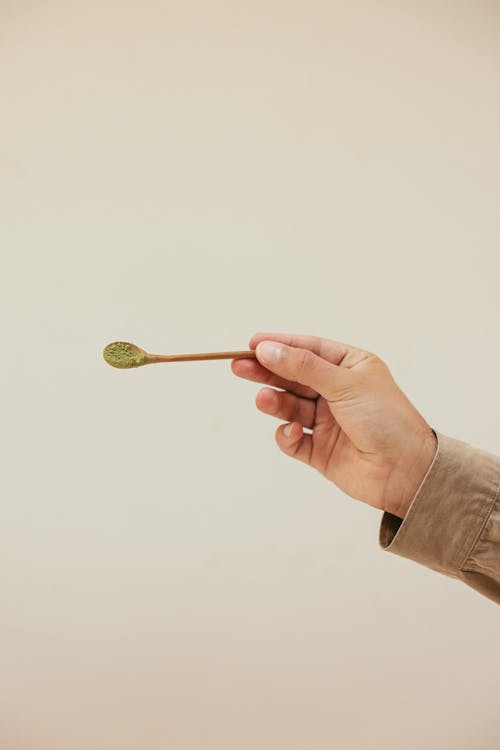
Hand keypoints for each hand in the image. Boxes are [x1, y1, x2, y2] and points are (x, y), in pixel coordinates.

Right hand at [231, 332, 437, 518]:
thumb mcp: (345, 384)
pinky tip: (290, 431)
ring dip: (274, 401)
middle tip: (239, 366)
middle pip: (293, 376)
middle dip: (267, 371)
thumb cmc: (387, 420)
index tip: (252, 343)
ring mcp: (327, 421)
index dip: (280, 345)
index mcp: (351, 367)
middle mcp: (337, 391)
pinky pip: (292, 438)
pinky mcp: (319, 450)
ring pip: (289, 406)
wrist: (407, 472)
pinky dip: (286, 435)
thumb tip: (268, 350)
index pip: (309, 350)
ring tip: (263, 399)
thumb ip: (304, 367)